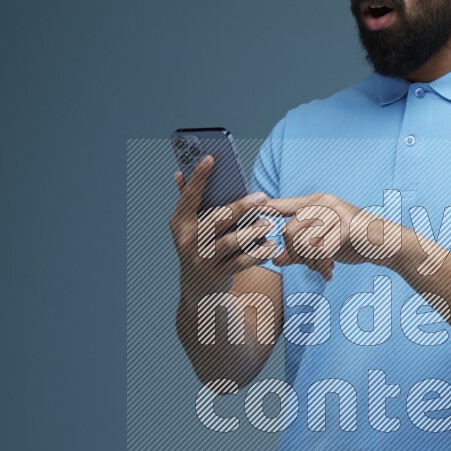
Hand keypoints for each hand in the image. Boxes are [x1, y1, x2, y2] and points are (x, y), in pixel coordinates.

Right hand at [169, 155, 279, 295]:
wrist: (198, 292)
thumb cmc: (200, 250)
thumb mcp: (190, 228)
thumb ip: (189, 202)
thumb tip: (179, 173)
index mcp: (180, 223)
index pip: (189, 196)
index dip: (199, 177)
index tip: (211, 158)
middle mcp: (187, 240)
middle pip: (216, 219)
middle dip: (241, 207)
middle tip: (263, 198)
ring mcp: (201, 259)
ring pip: (229, 242)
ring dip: (252, 232)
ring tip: (269, 224)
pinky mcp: (216, 275)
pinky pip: (240, 263)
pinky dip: (258, 254)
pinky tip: (272, 247)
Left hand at [264, 192, 400, 278]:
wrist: (384, 244)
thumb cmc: (351, 242)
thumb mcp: (322, 245)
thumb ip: (298, 251)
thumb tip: (274, 259)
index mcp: (316, 202)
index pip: (283, 204)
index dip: (265, 209)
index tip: (250, 214)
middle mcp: (323, 203)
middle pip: (290, 231)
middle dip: (295, 255)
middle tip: (309, 266)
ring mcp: (335, 214)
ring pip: (304, 243)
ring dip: (310, 264)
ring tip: (321, 270)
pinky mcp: (345, 228)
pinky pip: (321, 251)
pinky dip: (322, 267)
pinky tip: (329, 274)